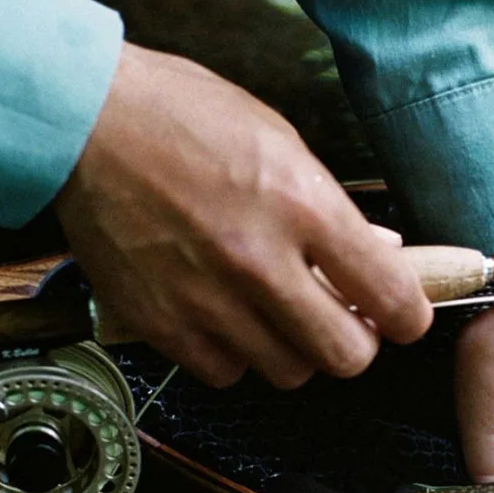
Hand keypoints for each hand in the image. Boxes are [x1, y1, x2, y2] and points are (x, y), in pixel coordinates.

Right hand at [54, 42, 431, 386]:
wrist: (82, 123)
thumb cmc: (186, 118)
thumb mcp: (282, 142)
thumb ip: (335, 209)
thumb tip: (382, 256)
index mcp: (302, 204)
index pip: (391, 296)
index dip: (411, 317)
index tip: (405, 317)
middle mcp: (258, 261)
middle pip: (345, 356)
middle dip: (356, 343)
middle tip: (342, 318)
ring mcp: (205, 299)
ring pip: (288, 373)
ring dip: (294, 349)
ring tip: (276, 311)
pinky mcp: (160, 323)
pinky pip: (226, 373)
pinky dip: (236, 355)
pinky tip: (226, 316)